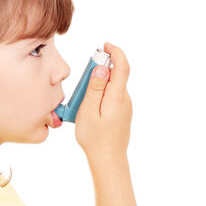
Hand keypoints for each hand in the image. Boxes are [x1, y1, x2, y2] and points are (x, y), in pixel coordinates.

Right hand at [75, 43, 131, 157]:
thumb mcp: (88, 111)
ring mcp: (124, 107)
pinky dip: (99, 95)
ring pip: (111, 86)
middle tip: (83, 78)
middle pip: (116, 75)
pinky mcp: (121, 113)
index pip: (122, 67)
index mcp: (117, 97)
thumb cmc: (95, 138)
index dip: (116, 52)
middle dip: (100, 69)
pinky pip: (110, 96)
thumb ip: (95, 88)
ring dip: (97, 85)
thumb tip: (101, 68)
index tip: (105, 45)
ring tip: (81, 101)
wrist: (108, 160)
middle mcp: (124, 99)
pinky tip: (87, 108)